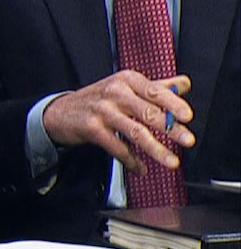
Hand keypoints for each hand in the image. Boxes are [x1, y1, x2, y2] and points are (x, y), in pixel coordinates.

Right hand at [42, 71, 193, 174]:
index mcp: (126, 80)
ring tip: (171, 161)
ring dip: (156, 149)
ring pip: (134, 132)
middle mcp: (114, 92)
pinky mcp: (92, 128)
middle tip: (187, 140)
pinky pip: (117, 147)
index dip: (173, 103)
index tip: (187, 116)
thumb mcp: (125, 86)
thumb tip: (184, 84)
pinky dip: (131, 160)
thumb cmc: (99, 99)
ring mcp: (102, 110)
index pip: (154, 91)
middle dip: (170, 128)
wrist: (61, 112)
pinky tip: (141, 168)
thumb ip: (155, 87)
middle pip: (147, 112)